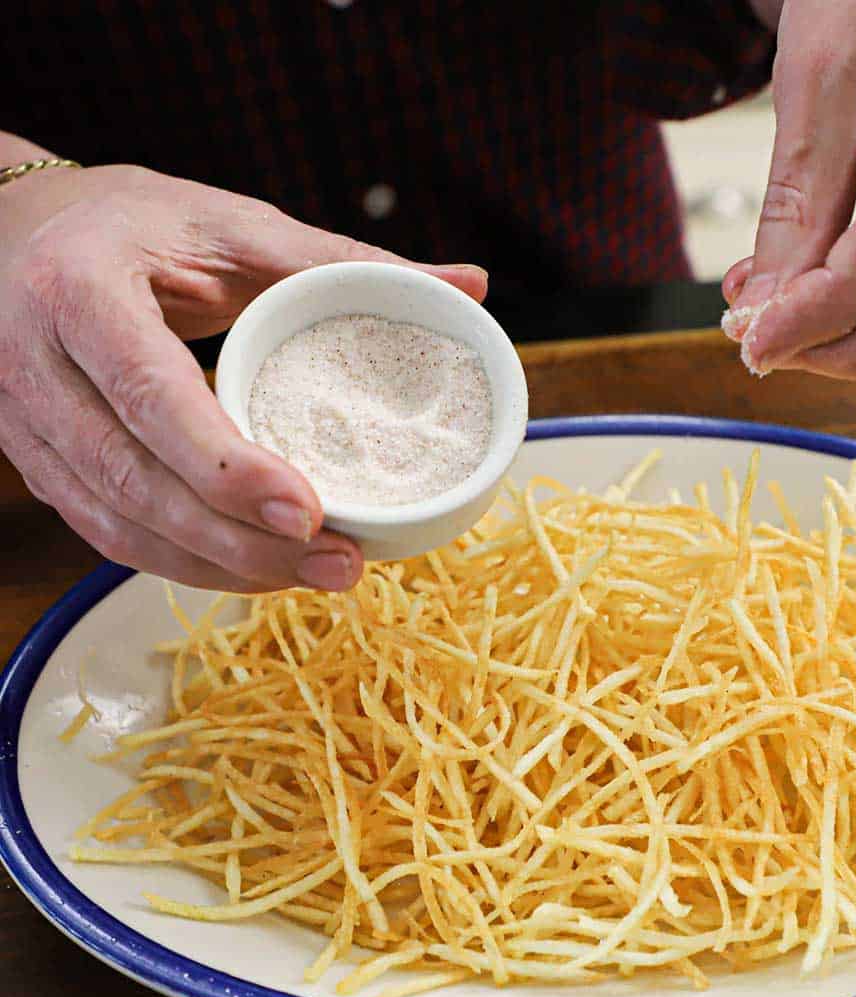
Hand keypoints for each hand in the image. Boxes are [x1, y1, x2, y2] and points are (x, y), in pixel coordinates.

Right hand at [0, 164, 487, 589]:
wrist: (9, 233)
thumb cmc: (130, 225)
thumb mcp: (230, 225)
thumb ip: (343, 260)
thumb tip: (472, 286)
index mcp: (78, 289)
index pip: (150, 393)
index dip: (228, 465)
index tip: (310, 511)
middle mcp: (31, 364)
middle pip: (135, 481)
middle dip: (241, 540)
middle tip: (340, 563)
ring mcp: (22, 424)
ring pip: (119, 525)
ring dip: (221, 566)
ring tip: (317, 576)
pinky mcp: (37, 465)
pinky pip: (110, 534)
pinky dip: (187, 564)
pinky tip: (257, 569)